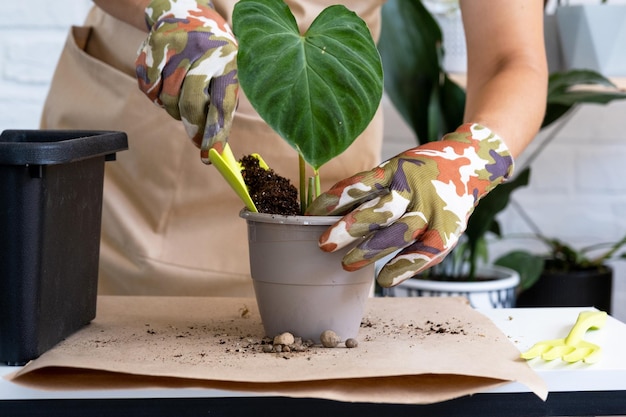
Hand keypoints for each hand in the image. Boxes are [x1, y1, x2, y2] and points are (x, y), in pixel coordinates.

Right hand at [135, 0, 237, 160]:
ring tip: (181, 102)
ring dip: (173, 111)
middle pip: (190, 103)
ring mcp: (176, 49)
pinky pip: (149, 89)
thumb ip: (222, 102)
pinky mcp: (153, 47)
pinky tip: (164, 85)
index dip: (215, 133)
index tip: (210, 155)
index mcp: (226, 62)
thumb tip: (215, 144)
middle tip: (195, 138)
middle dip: (192, 127)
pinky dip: (155, 96)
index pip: (221, 104)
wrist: (184, 12)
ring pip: (168, 99)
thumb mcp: (226, 70)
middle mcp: (202, 53)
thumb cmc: (211, 54)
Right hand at [305, 123, 513, 286]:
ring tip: (324, 239)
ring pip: (377, 206)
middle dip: (368, 248)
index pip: (428, 249)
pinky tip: (319, 208)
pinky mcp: (393, 167)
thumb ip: (421, 252)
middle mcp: (428, 205)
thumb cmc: (448, 206)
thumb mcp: (447, 231)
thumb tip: (385, 281)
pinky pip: (363, 182)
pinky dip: (339, 196)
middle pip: (397, 229)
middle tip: (343, 263)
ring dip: (348, 224)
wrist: (465, 160)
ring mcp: (410, 184)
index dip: (405, 265)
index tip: (383, 281)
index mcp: (445, 226)